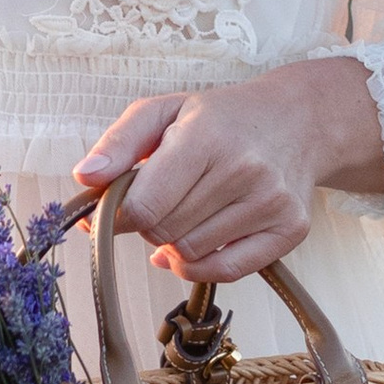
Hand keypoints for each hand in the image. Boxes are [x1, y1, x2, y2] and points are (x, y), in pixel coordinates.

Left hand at [74, 59, 383, 285]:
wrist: (297, 120)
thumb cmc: (221, 118)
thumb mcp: (164, 111)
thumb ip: (118, 143)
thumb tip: (85, 178)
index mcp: (206, 137)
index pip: (144, 206)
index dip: (118, 216)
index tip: (115, 209)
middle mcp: (244, 171)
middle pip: (164, 232)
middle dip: (148, 223)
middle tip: (158, 201)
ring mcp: (271, 203)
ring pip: (190, 253)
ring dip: (174, 242)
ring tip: (183, 212)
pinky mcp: (290, 229)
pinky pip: (227, 271)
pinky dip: (198, 266)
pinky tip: (191, 247)